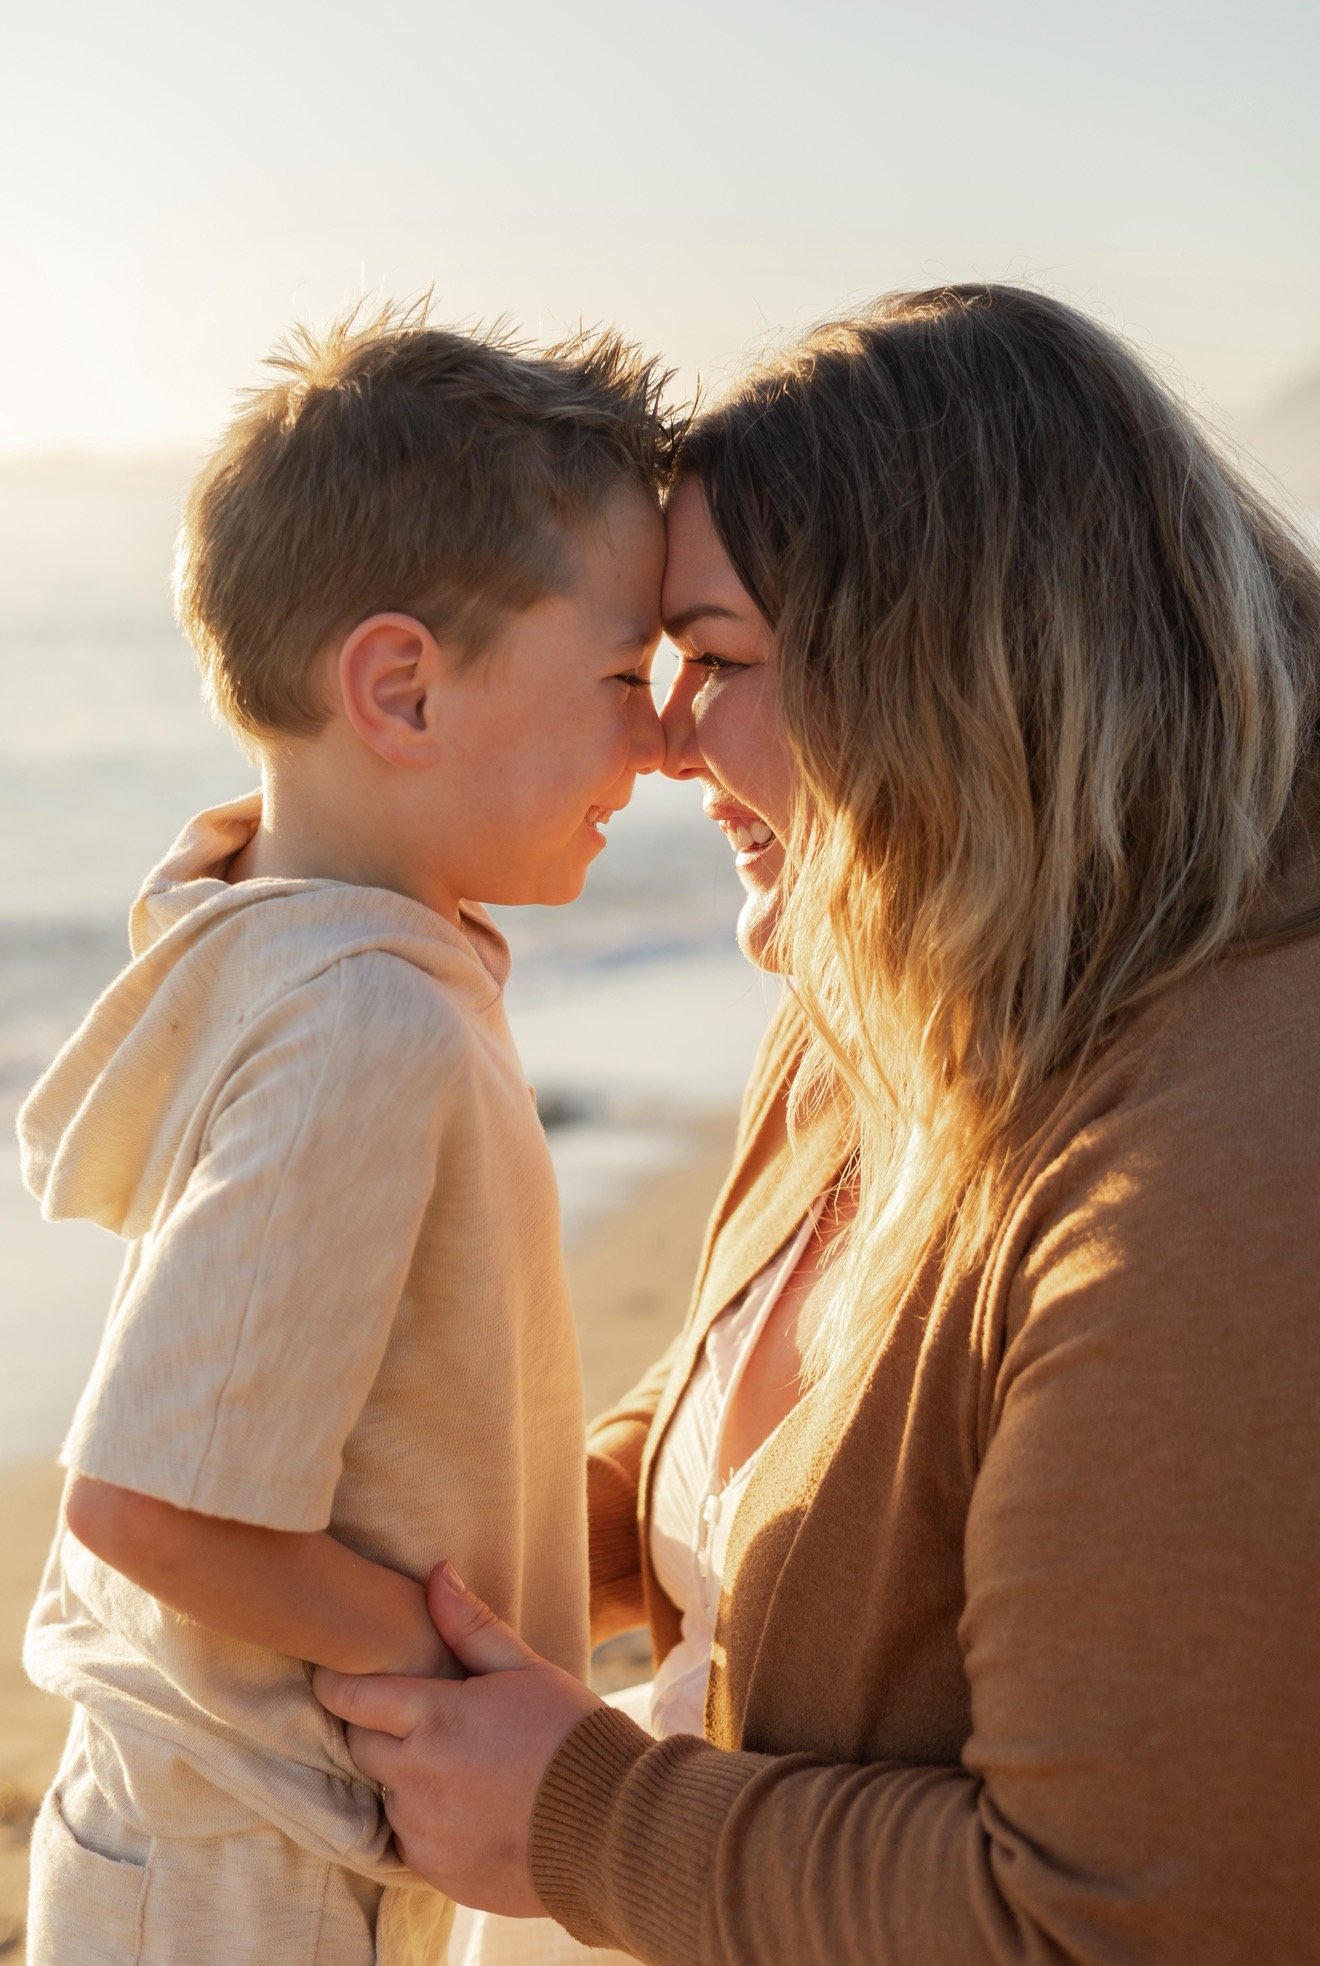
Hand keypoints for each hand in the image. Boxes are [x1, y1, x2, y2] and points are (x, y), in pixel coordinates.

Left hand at [313, 1562, 601, 1915]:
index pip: (354, 1698)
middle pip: (360, 1746)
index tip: (334, 1676)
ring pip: (383, 1794)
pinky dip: (423, 1821)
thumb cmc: (571, 1736)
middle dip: (375, 1728)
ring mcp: (424, 1830)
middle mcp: (419, 1777)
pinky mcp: (435, 1872)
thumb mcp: (527, 1669)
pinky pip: (407, 1839)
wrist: (611, 1830)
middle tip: (412, 1718)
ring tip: (453, 1765)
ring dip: (403, 1776)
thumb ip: (471, 1625)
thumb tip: (436, 1573)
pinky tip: (464, 1807)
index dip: (337, 1684)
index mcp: (438, 1717)